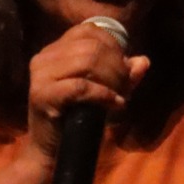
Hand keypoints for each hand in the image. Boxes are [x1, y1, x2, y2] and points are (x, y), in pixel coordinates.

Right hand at [25, 19, 149, 160]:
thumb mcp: (104, 93)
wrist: (51, 152)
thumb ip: (123, 76)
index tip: (124, 69)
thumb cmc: (76, 120)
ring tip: (118, 96)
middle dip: (116, 66)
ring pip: (87, 62)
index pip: (89, 31)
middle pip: (92, 47)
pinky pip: (80, 86)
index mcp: (55, 50)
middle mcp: (44, 57)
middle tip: (124, 87)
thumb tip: (143, 61)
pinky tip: (114, 104)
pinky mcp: (41, 94)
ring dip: (111, 79)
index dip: (114, 46)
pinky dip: (103, 94)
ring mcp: (40, 75)